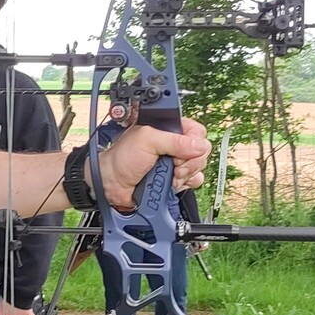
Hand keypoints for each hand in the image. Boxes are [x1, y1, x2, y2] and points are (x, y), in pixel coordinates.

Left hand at [96, 118, 210, 209]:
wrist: (113, 184)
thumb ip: (174, 140)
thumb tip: (198, 146)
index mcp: (169, 129)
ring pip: (199, 167)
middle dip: (189, 161)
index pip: (197, 131)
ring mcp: (177, 163)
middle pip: (201, 151)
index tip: (180, 151)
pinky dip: (186, 183)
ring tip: (170, 175)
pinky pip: (194, 180)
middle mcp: (175, 145)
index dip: (193, 142)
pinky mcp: (176, 179)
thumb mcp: (147, 140)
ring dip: (186, 173)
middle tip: (173, 165)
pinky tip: (172, 183)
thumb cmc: (122, 159)